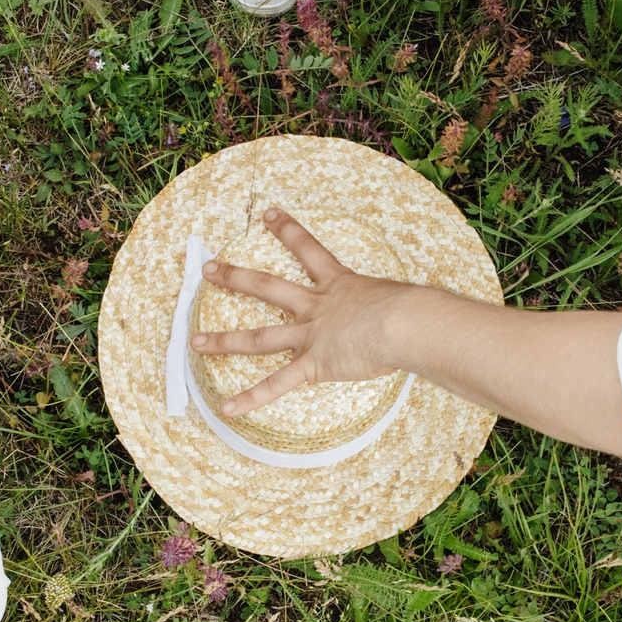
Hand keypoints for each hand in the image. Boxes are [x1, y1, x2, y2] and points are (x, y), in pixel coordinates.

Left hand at [189, 208, 435, 416]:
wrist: (407, 323)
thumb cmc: (415, 311)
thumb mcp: (404, 299)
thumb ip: (400, 306)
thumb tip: (427, 314)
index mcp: (340, 285)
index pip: (309, 250)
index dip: (288, 230)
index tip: (268, 213)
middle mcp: (318, 307)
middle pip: (267, 288)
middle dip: (235, 277)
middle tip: (208, 269)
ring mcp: (312, 335)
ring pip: (259, 337)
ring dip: (224, 340)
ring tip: (194, 343)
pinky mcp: (314, 364)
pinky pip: (277, 385)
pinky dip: (251, 399)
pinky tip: (227, 408)